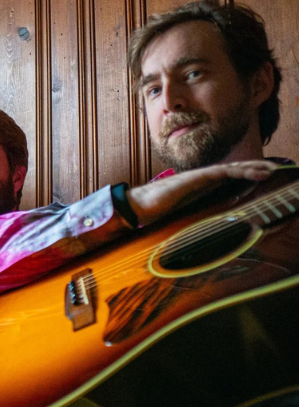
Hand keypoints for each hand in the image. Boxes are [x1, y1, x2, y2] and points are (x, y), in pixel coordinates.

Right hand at [128, 160, 276, 226]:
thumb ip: (197, 215)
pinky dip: (242, 171)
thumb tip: (210, 229)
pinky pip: (223, 172)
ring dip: (254, 168)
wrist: (139, 207)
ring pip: (233, 168)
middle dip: (255, 169)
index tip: (264, 178)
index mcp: (200, 187)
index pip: (228, 178)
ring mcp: (200, 176)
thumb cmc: (156, 212)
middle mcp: (202, 179)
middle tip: (277, 169)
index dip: (246, 176)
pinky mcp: (196, 177)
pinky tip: (257, 174)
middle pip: (234, 170)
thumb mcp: (183, 215)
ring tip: (273, 169)